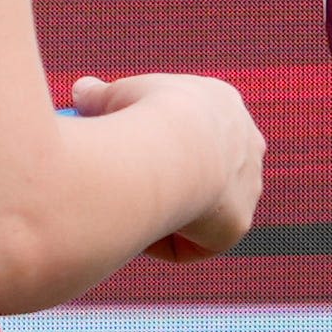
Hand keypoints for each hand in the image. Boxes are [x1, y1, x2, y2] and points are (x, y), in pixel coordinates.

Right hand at [66, 72, 265, 261]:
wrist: (174, 148)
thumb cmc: (142, 113)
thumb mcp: (112, 94)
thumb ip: (100, 96)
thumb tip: (83, 94)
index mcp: (221, 101)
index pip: (191, 121)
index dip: (155, 134)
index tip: (124, 143)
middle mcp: (246, 141)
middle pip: (203, 163)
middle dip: (167, 174)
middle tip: (124, 181)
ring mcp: (248, 184)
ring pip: (202, 203)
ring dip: (168, 207)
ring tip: (127, 207)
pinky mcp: (238, 222)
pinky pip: (197, 237)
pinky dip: (167, 237)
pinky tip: (140, 227)